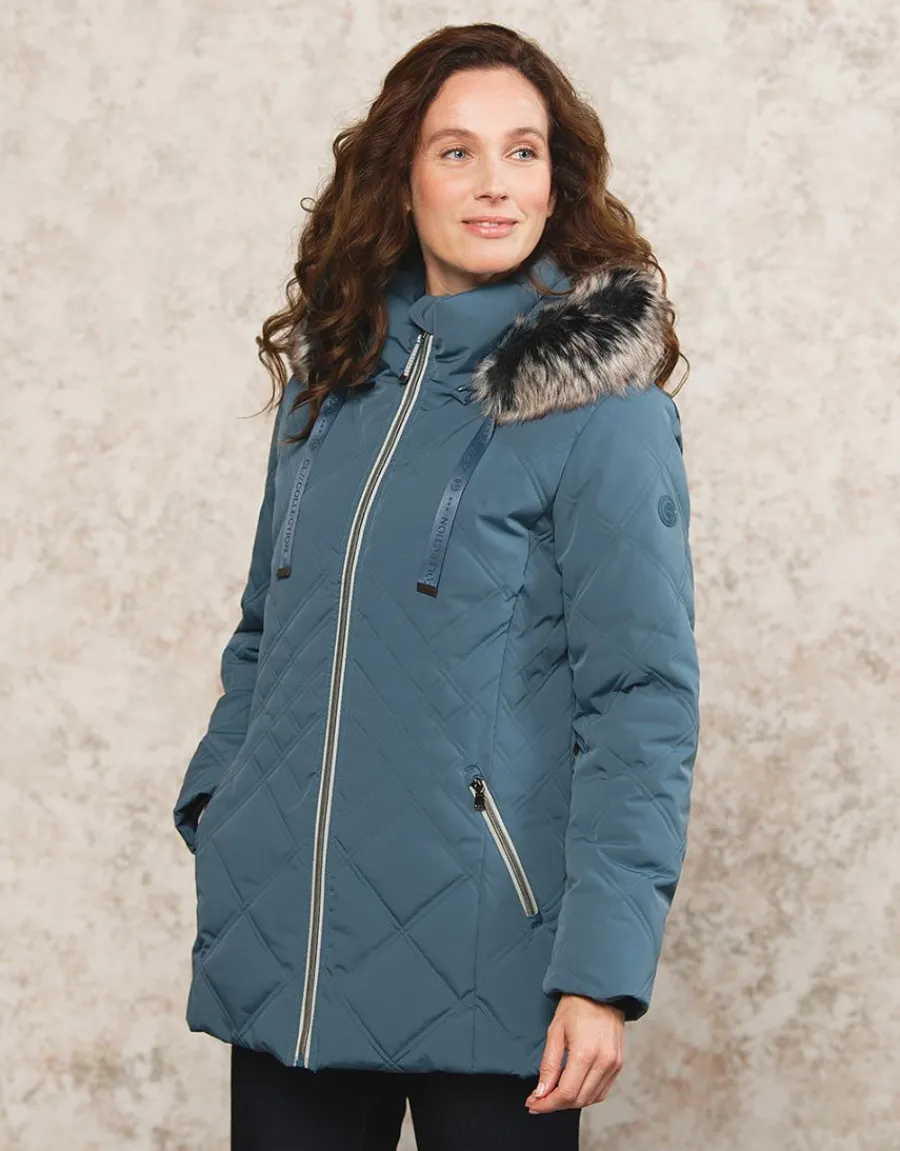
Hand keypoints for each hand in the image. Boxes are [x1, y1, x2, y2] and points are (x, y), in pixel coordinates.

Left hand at [524, 994, 624, 1112]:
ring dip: (570, 1102)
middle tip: (538, 1101)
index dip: (547, 1104)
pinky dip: (586, 1095)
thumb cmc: (576, 1006)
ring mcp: (614, 1064)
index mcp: (586, 1053)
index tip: (533, 1104)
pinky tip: (572, 1089)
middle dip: (555, 1105)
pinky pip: (602, 1091)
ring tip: (552, 1095)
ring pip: (590, 1099)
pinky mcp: (619, 1064)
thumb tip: (541, 1093)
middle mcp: (604, 1062)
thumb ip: (548, 1065)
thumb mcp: (555, 1032)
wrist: (601, 991)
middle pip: (578, 1099)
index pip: (566, 1093)